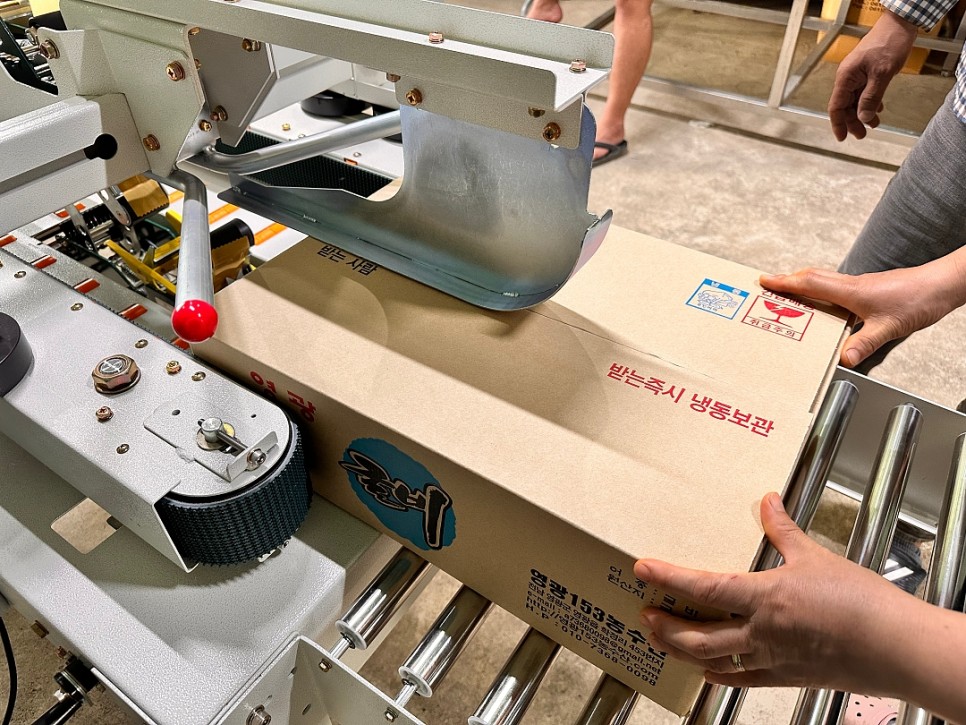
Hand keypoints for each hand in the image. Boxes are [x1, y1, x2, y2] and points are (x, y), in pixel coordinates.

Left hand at [634, 494, 910, 692]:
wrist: (895, 647)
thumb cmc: (860, 602)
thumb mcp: (815, 556)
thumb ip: (783, 530)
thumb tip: (767, 501)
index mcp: (763, 597)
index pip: (703, 586)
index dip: (668, 577)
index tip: (642, 569)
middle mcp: (760, 632)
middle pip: (698, 635)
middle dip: (665, 626)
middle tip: (645, 615)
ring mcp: (772, 659)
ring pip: (714, 661)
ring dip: (682, 650)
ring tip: (662, 640)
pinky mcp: (788, 677)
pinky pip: (744, 680)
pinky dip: (721, 675)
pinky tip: (708, 672)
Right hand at [760, 263, 965, 366]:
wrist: (942, 285)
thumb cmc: (919, 299)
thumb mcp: (890, 327)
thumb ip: (864, 343)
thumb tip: (843, 359)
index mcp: (851, 291)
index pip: (810, 283)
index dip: (784, 283)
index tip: (764, 282)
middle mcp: (852, 284)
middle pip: (812, 277)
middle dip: (787, 280)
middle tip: (767, 286)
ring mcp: (860, 285)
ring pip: (823, 280)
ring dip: (802, 284)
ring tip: (787, 294)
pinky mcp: (869, 289)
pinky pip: (835, 286)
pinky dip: (820, 290)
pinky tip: (823, 304)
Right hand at [828, 10, 917, 140]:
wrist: (899, 24)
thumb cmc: (889, 43)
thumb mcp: (881, 74)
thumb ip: (871, 98)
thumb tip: (863, 117)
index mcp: (846, 77)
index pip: (836, 107)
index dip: (838, 124)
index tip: (842, 138)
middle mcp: (848, 77)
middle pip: (845, 106)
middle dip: (853, 121)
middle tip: (862, 135)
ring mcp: (857, 74)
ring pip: (855, 100)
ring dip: (863, 113)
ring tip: (873, 124)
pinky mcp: (866, 72)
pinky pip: (864, 92)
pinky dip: (870, 103)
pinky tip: (878, 109)